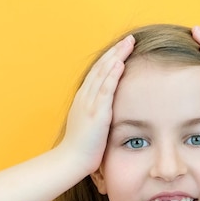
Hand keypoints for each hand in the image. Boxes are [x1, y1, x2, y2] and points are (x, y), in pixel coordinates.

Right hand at [59, 35, 134, 173]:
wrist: (70, 161)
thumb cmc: (81, 148)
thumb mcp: (89, 126)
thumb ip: (98, 115)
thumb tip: (108, 113)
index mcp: (84, 99)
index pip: (98, 73)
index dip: (110, 59)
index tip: (122, 48)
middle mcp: (85, 97)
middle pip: (101, 68)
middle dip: (115, 52)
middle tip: (129, 39)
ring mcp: (89, 104)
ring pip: (103, 74)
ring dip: (116, 57)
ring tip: (128, 44)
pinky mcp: (96, 114)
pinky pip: (105, 90)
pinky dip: (112, 75)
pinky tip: (120, 63)